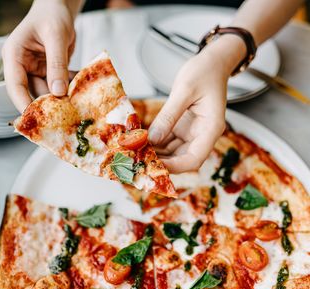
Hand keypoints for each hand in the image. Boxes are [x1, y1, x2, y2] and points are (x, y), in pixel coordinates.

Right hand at [2, 0, 75, 112]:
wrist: (59, 8)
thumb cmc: (52, 15)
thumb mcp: (56, 37)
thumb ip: (56, 64)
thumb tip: (58, 91)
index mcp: (14, 56)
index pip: (15, 86)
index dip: (24, 104)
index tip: (36, 120)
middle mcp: (22, 66)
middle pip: (32, 93)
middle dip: (49, 105)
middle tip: (66, 116)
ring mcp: (36, 71)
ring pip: (47, 93)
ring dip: (62, 98)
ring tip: (78, 103)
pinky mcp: (48, 74)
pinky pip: (58, 87)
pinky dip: (69, 90)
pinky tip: (81, 91)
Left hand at [148, 35, 245, 172]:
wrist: (212, 63)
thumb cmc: (204, 72)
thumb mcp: (184, 90)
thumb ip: (168, 116)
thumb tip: (152, 139)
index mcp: (211, 129)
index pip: (194, 159)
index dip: (174, 167)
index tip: (154, 166)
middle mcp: (203, 136)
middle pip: (182, 159)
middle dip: (161, 162)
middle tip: (138, 159)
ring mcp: (192, 134)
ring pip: (173, 153)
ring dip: (156, 154)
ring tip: (136, 152)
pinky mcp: (183, 129)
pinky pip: (168, 142)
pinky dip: (155, 143)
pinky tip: (140, 142)